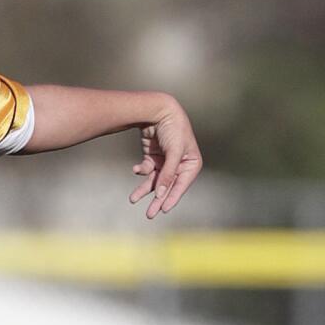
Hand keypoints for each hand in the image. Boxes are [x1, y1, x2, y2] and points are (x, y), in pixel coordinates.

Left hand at [130, 100, 202, 218]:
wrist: (158, 109)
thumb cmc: (173, 129)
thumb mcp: (174, 151)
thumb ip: (168, 173)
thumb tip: (160, 194)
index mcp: (192, 163)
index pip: (181, 185)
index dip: (172, 197)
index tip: (163, 209)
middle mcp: (180, 164)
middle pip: (167, 186)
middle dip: (157, 200)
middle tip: (149, 215)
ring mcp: (166, 162)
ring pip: (155, 180)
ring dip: (144, 189)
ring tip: (132, 199)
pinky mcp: (154, 157)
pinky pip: (147, 170)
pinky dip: (141, 171)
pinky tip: (136, 169)